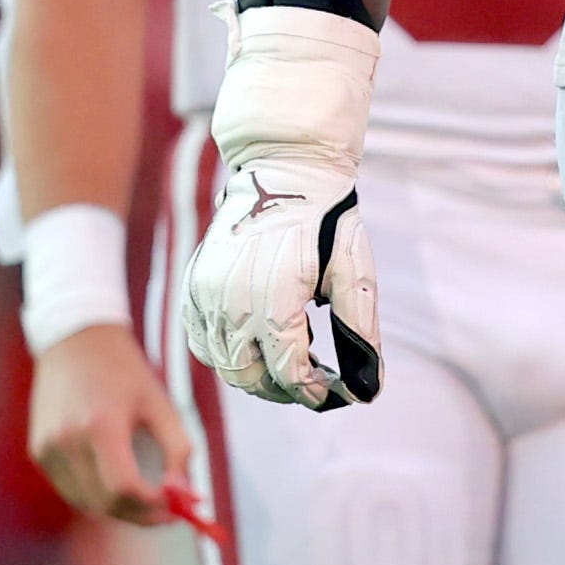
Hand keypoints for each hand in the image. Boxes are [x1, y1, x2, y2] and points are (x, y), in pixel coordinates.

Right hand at [29, 324, 190, 524]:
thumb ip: (178, 450)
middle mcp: (67, 440)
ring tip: (144, 496)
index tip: (175, 508)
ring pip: (85, 503)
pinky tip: (114, 479)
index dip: (152, 507)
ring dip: (118, 509)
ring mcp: (47, 448)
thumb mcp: (161, 404)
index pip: (124, 488)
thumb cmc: (124, 372)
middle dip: (139, 515)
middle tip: (166, 513)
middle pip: (104, 503)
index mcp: (100, 425)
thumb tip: (184, 494)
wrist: (75, 341)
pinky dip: (95, 494)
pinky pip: (70, 489)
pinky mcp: (38, 451)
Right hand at [183, 1, 383, 407]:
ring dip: (254, 375)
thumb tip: (371, 384)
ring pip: (222, 363)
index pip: (287, 370)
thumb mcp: (354, 269)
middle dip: (282, 390)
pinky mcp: (193, 285)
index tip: (328, 394)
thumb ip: (360, 327)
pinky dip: (222, 355)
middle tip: (309, 386)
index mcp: (275, 297)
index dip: (310, 391)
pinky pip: (199, 340)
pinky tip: (250, 348)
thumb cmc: (327, 220)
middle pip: (249, 375)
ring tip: (285, 366)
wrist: (283, 170)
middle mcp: (233, 300)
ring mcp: (206, 293)